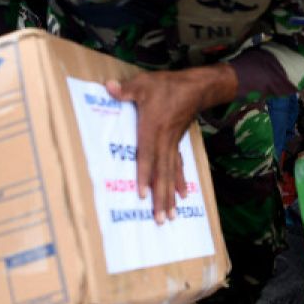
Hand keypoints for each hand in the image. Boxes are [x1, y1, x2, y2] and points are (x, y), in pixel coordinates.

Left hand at [106, 65, 236, 223]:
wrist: (196, 87)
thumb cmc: (167, 86)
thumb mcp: (144, 84)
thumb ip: (125, 90)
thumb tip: (107, 88)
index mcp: (152, 130)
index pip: (147, 157)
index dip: (145, 176)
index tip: (144, 195)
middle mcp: (163, 142)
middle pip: (162, 173)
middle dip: (161, 197)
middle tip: (160, 219)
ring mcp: (172, 145)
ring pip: (171, 174)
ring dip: (170, 196)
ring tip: (170, 216)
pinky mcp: (177, 144)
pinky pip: (179, 166)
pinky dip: (180, 182)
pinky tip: (183, 196)